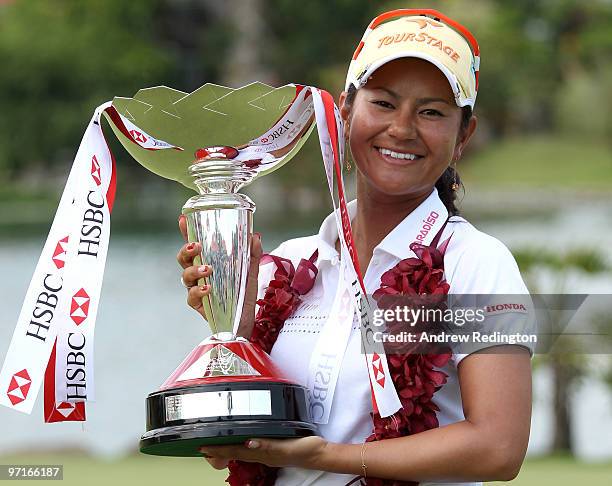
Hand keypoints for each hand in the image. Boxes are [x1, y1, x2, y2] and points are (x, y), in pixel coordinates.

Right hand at [177, 214, 262, 337]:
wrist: (245, 323)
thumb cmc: (243, 297)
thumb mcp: (250, 274)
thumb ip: (252, 256)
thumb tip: (255, 236)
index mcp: (208, 262)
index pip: (195, 245)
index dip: (187, 232)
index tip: (184, 219)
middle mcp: (198, 275)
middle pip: (183, 259)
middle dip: (186, 250)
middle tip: (197, 246)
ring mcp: (196, 289)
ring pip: (184, 276)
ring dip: (194, 270)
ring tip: (208, 269)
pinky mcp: (199, 305)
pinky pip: (192, 296)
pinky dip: (199, 291)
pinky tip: (208, 288)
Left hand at [199, 436, 328, 469]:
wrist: (320, 455)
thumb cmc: (305, 449)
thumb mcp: (286, 445)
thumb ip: (267, 444)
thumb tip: (249, 442)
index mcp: (263, 452)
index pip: (235, 450)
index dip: (219, 449)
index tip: (204, 447)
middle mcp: (263, 454)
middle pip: (235, 453)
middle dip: (219, 451)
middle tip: (204, 447)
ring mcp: (268, 453)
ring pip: (243, 452)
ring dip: (229, 449)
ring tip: (217, 446)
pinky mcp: (275, 450)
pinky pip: (254, 449)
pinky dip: (244, 446)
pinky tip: (244, 443)